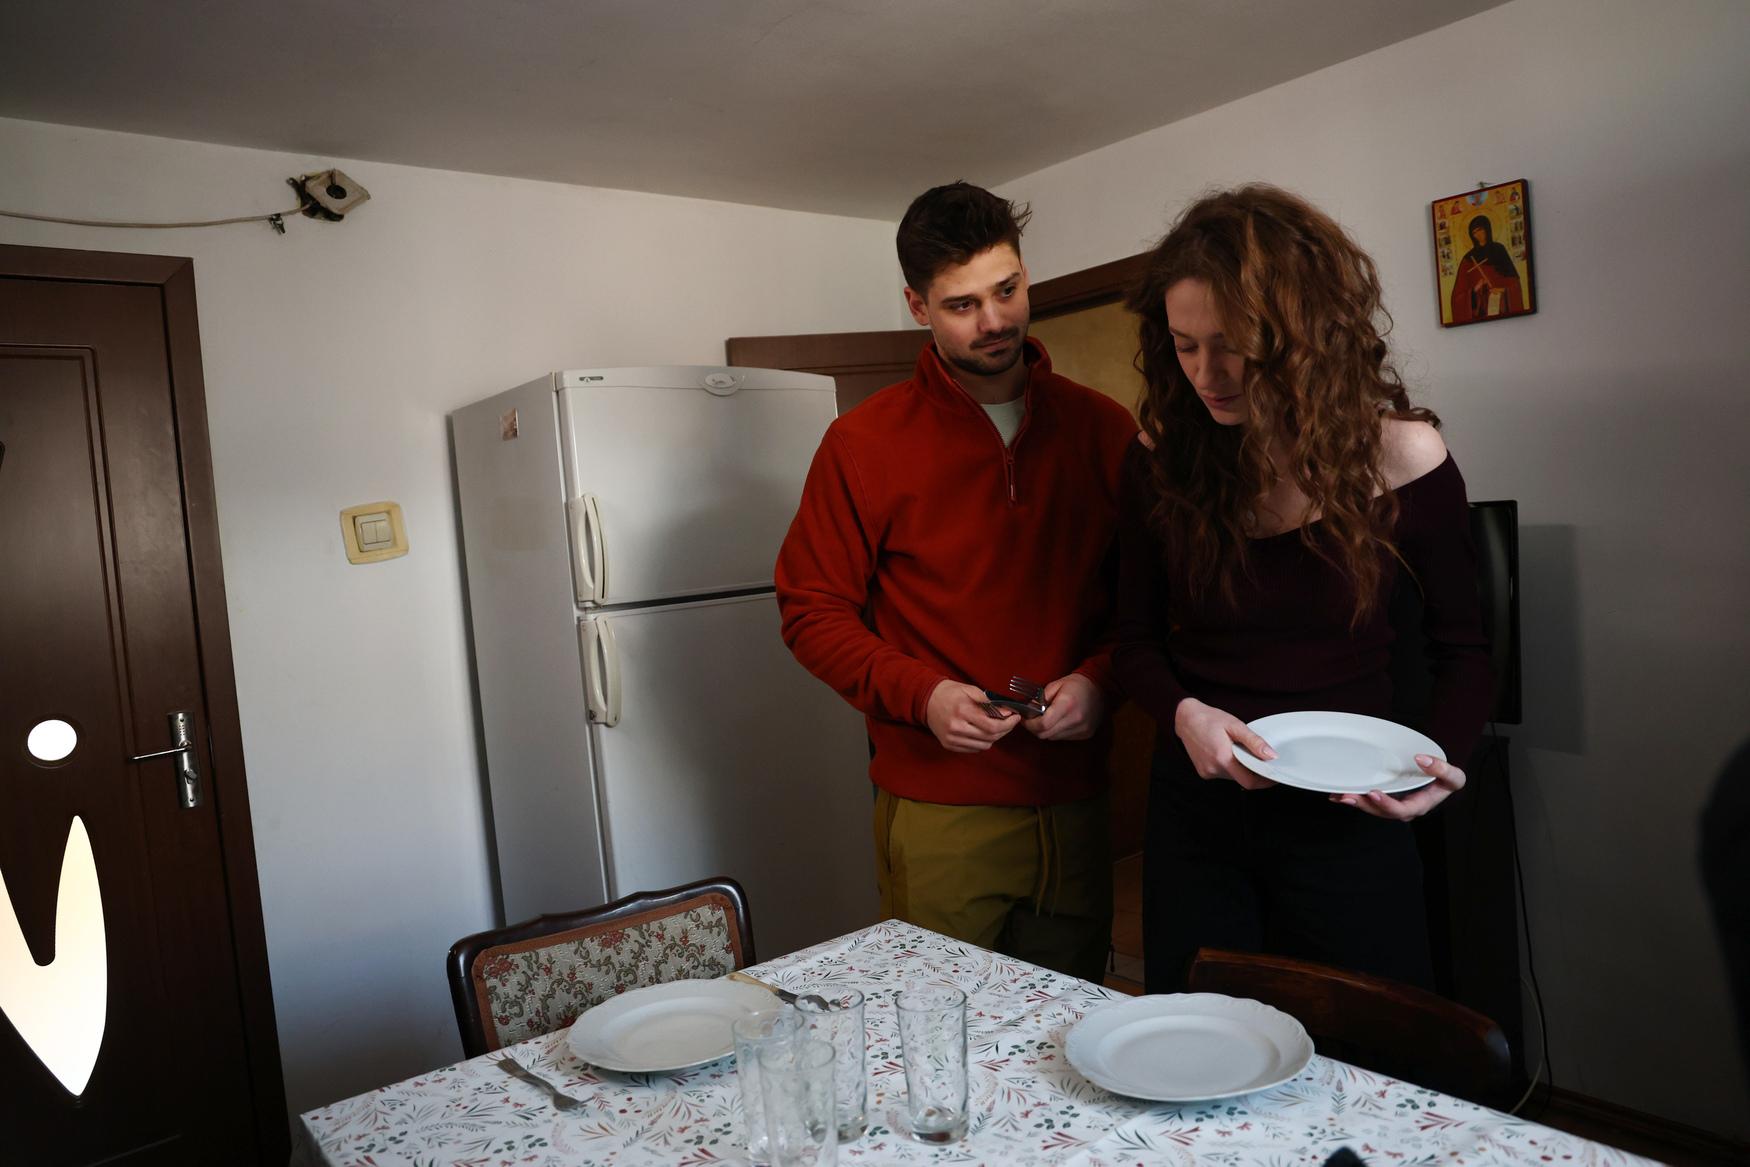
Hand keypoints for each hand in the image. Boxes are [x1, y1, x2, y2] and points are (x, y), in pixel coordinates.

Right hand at [925, 680, 1020, 752]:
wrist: (926, 700)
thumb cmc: (950, 693)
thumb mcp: (971, 690)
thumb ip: (989, 702)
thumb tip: (1007, 712)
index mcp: (962, 711)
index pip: (992, 725)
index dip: (1008, 723)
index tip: (1015, 716)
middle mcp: (956, 728)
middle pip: (990, 737)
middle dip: (1005, 729)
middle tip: (1011, 721)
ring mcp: (951, 739)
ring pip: (984, 745)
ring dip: (995, 737)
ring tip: (997, 726)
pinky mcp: (949, 745)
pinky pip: (974, 749)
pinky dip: (983, 742)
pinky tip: (983, 732)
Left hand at [1023, 673, 1103, 740]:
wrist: (1100, 688)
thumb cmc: (1076, 684)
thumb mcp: (1055, 685)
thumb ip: (1040, 698)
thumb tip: (1029, 710)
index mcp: (1067, 705)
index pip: (1043, 724)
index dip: (1030, 724)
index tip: (1025, 719)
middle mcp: (1075, 719)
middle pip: (1046, 734)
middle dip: (1035, 729)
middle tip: (1032, 720)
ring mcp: (1082, 729)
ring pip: (1053, 738)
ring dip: (1046, 731)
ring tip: (1047, 719)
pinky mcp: (1085, 734)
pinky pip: (1064, 738)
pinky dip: (1057, 732)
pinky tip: (1059, 722)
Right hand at [1174, 697, 1275, 789]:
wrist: (1185, 719)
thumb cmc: (1209, 719)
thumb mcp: (1235, 725)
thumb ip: (1254, 742)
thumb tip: (1271, 756)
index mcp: (1223, 758)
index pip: (1249, 781)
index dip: (1264, 781)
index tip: (1273, 776)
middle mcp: (1213, 769)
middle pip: (1241, 780)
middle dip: (1253, 772)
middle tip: (1258, 758)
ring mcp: (1206, 772)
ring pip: (1232, 777)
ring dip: (1240, 769)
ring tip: (1238, 750)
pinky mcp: (1203, 772)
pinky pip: (1223, 774)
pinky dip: (1229, 767)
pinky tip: (1226, 753)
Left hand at [1330, 754, 1464, 819]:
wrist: (1440, 777)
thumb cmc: (1446, 778)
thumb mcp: (1453, 776)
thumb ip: (1443, 769)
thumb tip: (1422, 759)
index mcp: (1420, 806)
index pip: (1402, 810)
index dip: (1387, 804)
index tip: (1374, 793)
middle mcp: (1404, 808)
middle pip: (1381, 812)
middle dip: (1364, 805)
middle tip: (1347, 796)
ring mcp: (1392, 803)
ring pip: (1371, 807)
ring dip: (1355, 802)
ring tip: (1339, 796)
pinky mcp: (1384, 798)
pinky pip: (1367, 800)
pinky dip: (1352, 797)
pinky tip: (1336, 794)